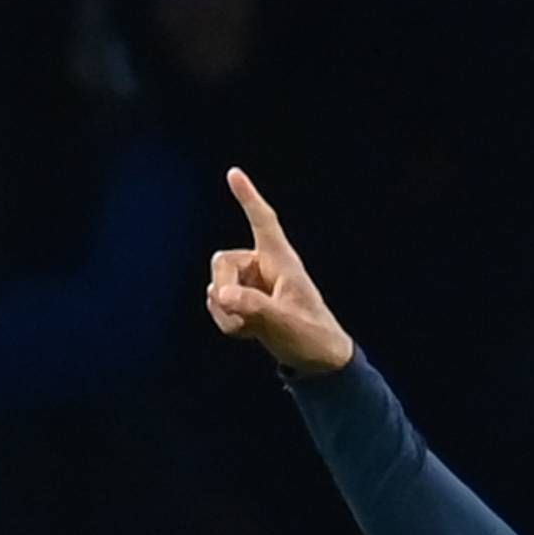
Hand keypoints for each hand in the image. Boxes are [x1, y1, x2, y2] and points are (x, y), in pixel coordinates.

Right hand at [205, 168, 353, 376]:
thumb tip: (222, 294)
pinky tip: (246, 331)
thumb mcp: (283, 324)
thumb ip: (253, 307)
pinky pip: (217, 303)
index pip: (263, 222)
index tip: (234, 173)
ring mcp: (251, 284)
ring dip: (225, 314)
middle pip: (221, 262)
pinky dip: (226, 320)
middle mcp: (263, 266)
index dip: (248, 197)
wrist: (317, 361)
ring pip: (216, 286)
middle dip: (223, 291)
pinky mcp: (244, 301)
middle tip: (241, 319)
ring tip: (250, 329)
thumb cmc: (311, 337)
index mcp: (281, 260)